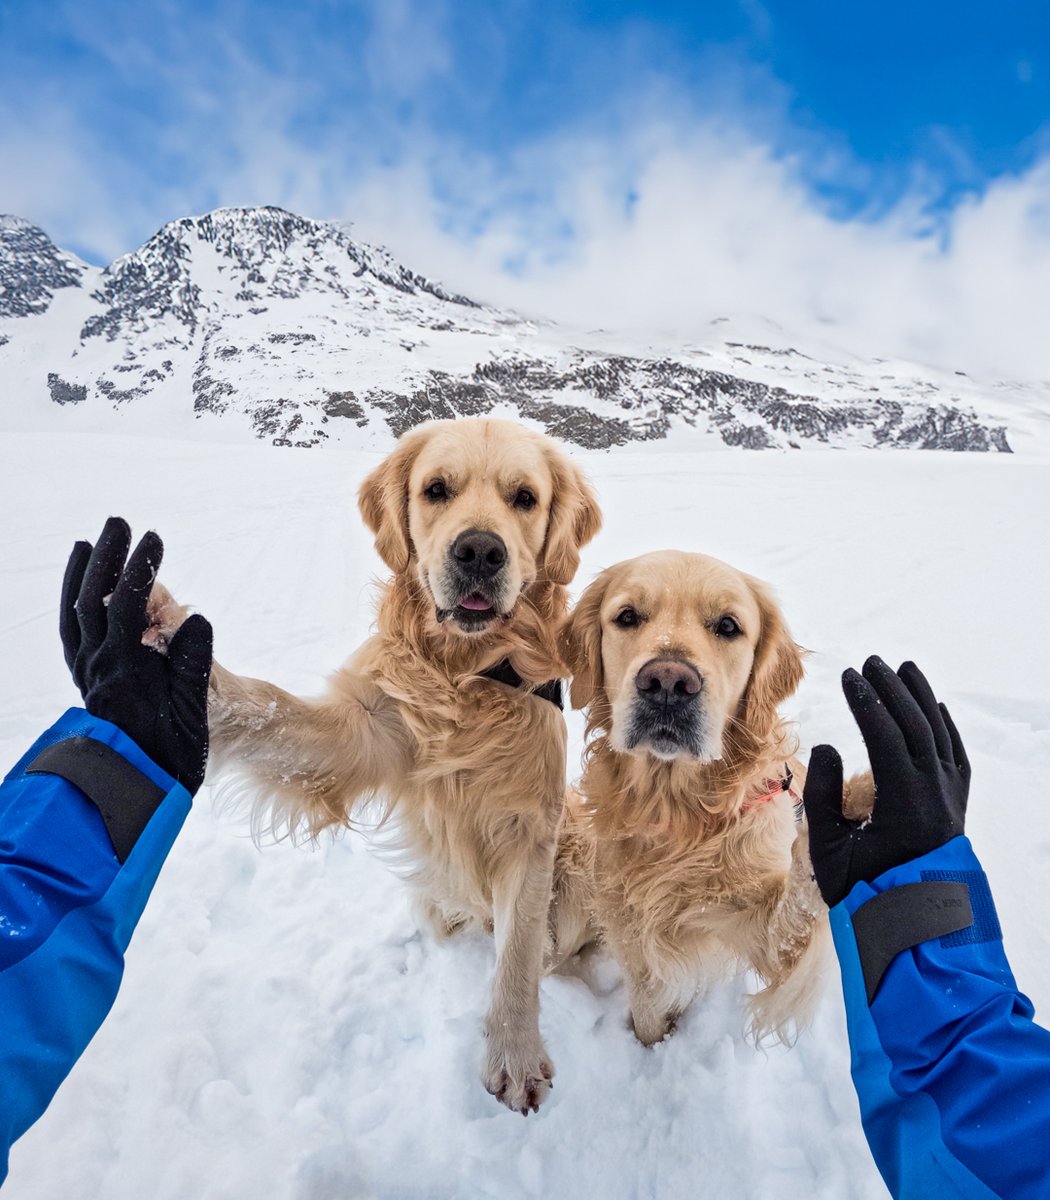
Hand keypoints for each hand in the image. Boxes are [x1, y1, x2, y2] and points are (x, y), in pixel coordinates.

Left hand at [60, 517, 212, 794]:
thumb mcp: (192, 711)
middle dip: (107, 557)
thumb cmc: (171, 754)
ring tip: (91, 542)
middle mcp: (97, 665)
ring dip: (83, 574)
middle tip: (121, 523)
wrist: (135, 791)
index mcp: (124, 668)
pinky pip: (71, 631)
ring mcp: (87, 671)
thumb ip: (193, 663)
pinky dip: (73, 603)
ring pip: (75, 612)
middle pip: (93, 598)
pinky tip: (81, 589)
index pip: (125, 604)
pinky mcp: (86, 679)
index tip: (153, 539)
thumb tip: (197, 618)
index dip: (138, 568)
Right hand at [803, 656, 969, 907]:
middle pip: (916, 727)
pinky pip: (957, 755)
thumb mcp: (829, 850)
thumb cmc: (866, 890)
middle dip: (892, 690)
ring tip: (904, 668)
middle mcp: (936, 795)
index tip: (848, 676)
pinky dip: (946, 726)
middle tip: (870, 662)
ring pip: (940, 736)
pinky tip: (935, 707)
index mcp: (905, 804)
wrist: (916, 927)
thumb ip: (823, 796)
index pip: (886, 737)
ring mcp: (952, 799)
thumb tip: (827, 747)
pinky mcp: (959, 806)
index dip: (866, 703)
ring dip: (920, 698)